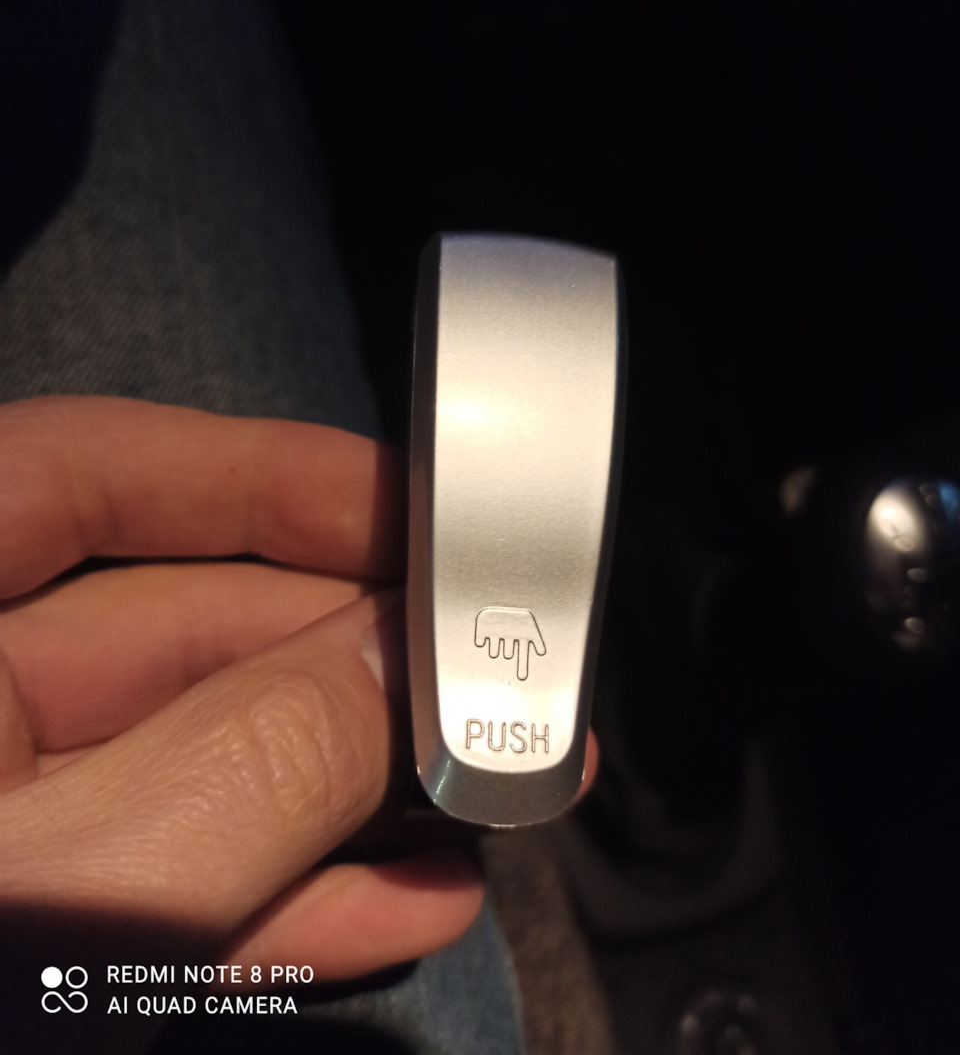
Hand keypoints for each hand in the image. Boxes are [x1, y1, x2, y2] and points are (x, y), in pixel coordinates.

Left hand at [0, 398, 483, 1037]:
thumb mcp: (72, 902)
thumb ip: (259, 759)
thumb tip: (411, 656)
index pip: (89, 474)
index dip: (265, 475)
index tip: (413, 507)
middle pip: (169, 625)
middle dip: (347, 661)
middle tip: (497, 680)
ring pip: (184, 761)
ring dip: (344, 785)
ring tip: (493, 796)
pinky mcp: (19, 932)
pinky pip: (162, 877)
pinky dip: (283, 889)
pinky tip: (408, 895)